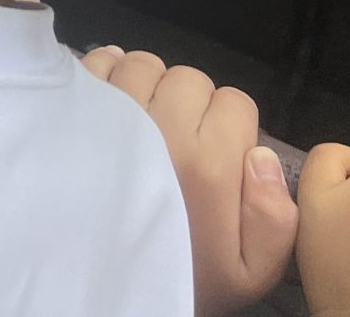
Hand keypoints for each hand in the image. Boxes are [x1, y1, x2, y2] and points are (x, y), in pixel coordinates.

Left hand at [82, 47, 296, 314]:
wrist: (107, 287)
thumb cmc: (184, 274)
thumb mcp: (250, 271)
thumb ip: (275, 217)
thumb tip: (261, 156)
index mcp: (209, 165)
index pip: (236, 103)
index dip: (232, 125)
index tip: (218, 150)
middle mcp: (161, 130)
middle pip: (190, 79)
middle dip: (192, 103)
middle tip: (180, 138)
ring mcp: (112, 117)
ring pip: (144, 64)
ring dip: (150, 85)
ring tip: (145, 121)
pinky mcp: (74, 110)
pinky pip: (99, 63)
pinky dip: (108, 72)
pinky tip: (113, 103)